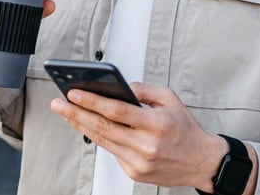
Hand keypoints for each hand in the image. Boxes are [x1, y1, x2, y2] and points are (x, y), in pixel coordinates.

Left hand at [50, 82, 239, 190]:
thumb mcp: (171, 100)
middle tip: (58, 104)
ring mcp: (139, 162)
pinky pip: (112, 152)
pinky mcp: (135, 172)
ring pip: (103, 141)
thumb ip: (144, 90)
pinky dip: (99, 138)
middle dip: (76, 114)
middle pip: (103, 127)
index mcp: (156, 124)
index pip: (117, 111)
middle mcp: (146, 145)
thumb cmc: (186, 130)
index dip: (92, 101)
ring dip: (81, 125)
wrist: (201, 162)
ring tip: (66, 113)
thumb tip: (120, 87)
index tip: (74, 93)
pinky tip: (87, 126)